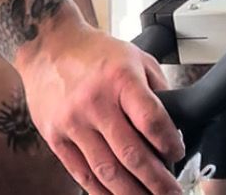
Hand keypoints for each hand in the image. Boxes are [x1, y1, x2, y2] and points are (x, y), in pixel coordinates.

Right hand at [16, 14, 184, 194]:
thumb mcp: (135, 56)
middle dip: (156, 181)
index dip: (168, 143)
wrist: (48, 45)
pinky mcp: (56, 137)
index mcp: (120, 78)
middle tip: (171, 193)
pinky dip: (102, 192)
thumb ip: (157, 88)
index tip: (177, 153)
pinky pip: (82, 174)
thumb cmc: (95, 52)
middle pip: (131, 154)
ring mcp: (73, 122)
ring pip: (107, 171)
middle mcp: (96, 102)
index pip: (151, 120)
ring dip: (131, 193)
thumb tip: (173, 126)